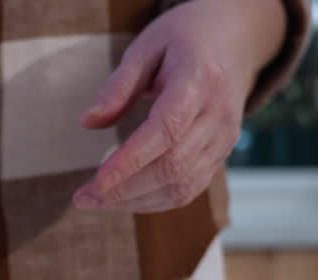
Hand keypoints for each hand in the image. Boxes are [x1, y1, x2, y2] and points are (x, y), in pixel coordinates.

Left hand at [74, 0, 285, 212]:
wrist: (235, 39)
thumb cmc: (183, 40)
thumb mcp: (147, 46)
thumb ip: (119, 86)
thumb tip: (89, 123)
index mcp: (200, 81)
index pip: (166, 130)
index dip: (130, 162)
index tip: (96, 185)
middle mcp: (219, 114)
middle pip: (173, 166)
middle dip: (124, 189)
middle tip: (82, 198)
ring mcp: (225, 138)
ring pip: (182, 184)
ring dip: (135, 201)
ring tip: (96, 201)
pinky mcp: (222, 153)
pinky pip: (190, 188)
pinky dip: (155, 201)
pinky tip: (125, 199)